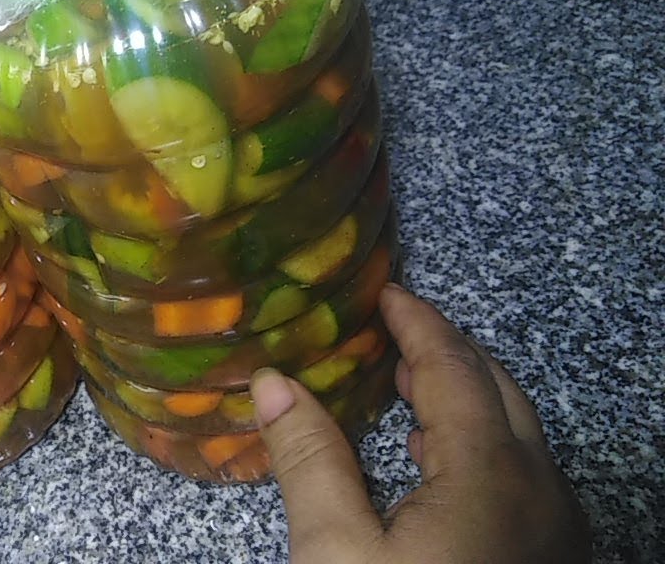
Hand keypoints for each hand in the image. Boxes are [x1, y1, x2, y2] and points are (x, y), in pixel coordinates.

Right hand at [251, 284, 590, 563]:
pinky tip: (438, 468)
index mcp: (491, 474)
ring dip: (466, 399)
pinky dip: (481, 445)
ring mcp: (557, 532)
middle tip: (393, 334)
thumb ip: (309, 460)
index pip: (456, 368)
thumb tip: (272, 382)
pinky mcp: (551, 562)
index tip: (387, 292)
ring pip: (520, 435)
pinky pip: (524, 476)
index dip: (420, 323)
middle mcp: (541, 491)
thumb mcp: (336, 554)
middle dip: (448, 354)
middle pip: (501, 391)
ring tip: (409, 390)